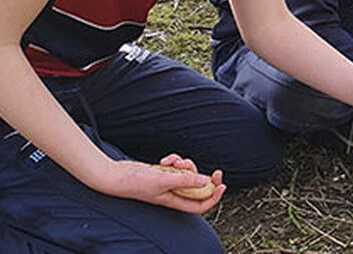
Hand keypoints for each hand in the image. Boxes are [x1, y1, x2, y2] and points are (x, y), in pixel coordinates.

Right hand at [95, 154, 225, 213]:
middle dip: (205, 178)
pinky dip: (174, 160)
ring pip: (187, 174)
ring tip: (176, 162)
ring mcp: (167, 182)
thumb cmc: (135, 182)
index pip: (199, 206)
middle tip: (216, 171)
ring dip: (186, 165)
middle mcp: (172, 193)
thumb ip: (184, 180)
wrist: (115, 175)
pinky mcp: (162, 173)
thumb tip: (205, 181)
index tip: (222, 186)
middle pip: (197, 188)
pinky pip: (176, 166)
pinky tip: (166, 159)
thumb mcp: (162, 180)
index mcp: (174, 201)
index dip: (213, 198)